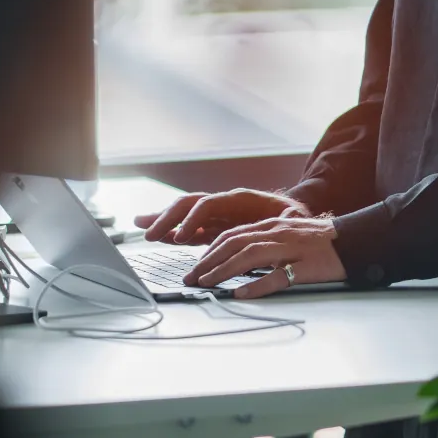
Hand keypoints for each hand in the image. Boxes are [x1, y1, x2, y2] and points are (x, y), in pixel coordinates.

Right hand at [134, 188, 309, 244]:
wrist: (296, 217)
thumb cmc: (295, 218)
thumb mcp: (292, 219)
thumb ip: (279, 222)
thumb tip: (272, 228)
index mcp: (240, 200)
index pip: (209, 205)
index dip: (193, 220)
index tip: (182, 237)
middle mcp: (224, 204)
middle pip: (190, 205)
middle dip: (168, 218)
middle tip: (150, 233)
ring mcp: (218, 215)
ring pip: (184, 213)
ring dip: (164, 220)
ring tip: (141, 226)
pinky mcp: (214, 227)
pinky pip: (189, 227)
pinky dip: (172, 231)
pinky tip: (157, 235)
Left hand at [185, 215, 345, 297]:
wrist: (354, 241)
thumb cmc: (320, 241)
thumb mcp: (287, 234)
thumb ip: (264, 241)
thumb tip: (237, 257)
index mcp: (272, 225)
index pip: (232, 234)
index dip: (210, 250)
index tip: (195, 266)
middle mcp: (277, 233)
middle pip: (234, 243)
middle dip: (208, 261)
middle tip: (191, 278)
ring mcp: (291, 248)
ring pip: (249, 256)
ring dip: (224, 270)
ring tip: (207, 283)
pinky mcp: (305, 266)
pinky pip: (278, 276)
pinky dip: (257, 285)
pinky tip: (241, 294)